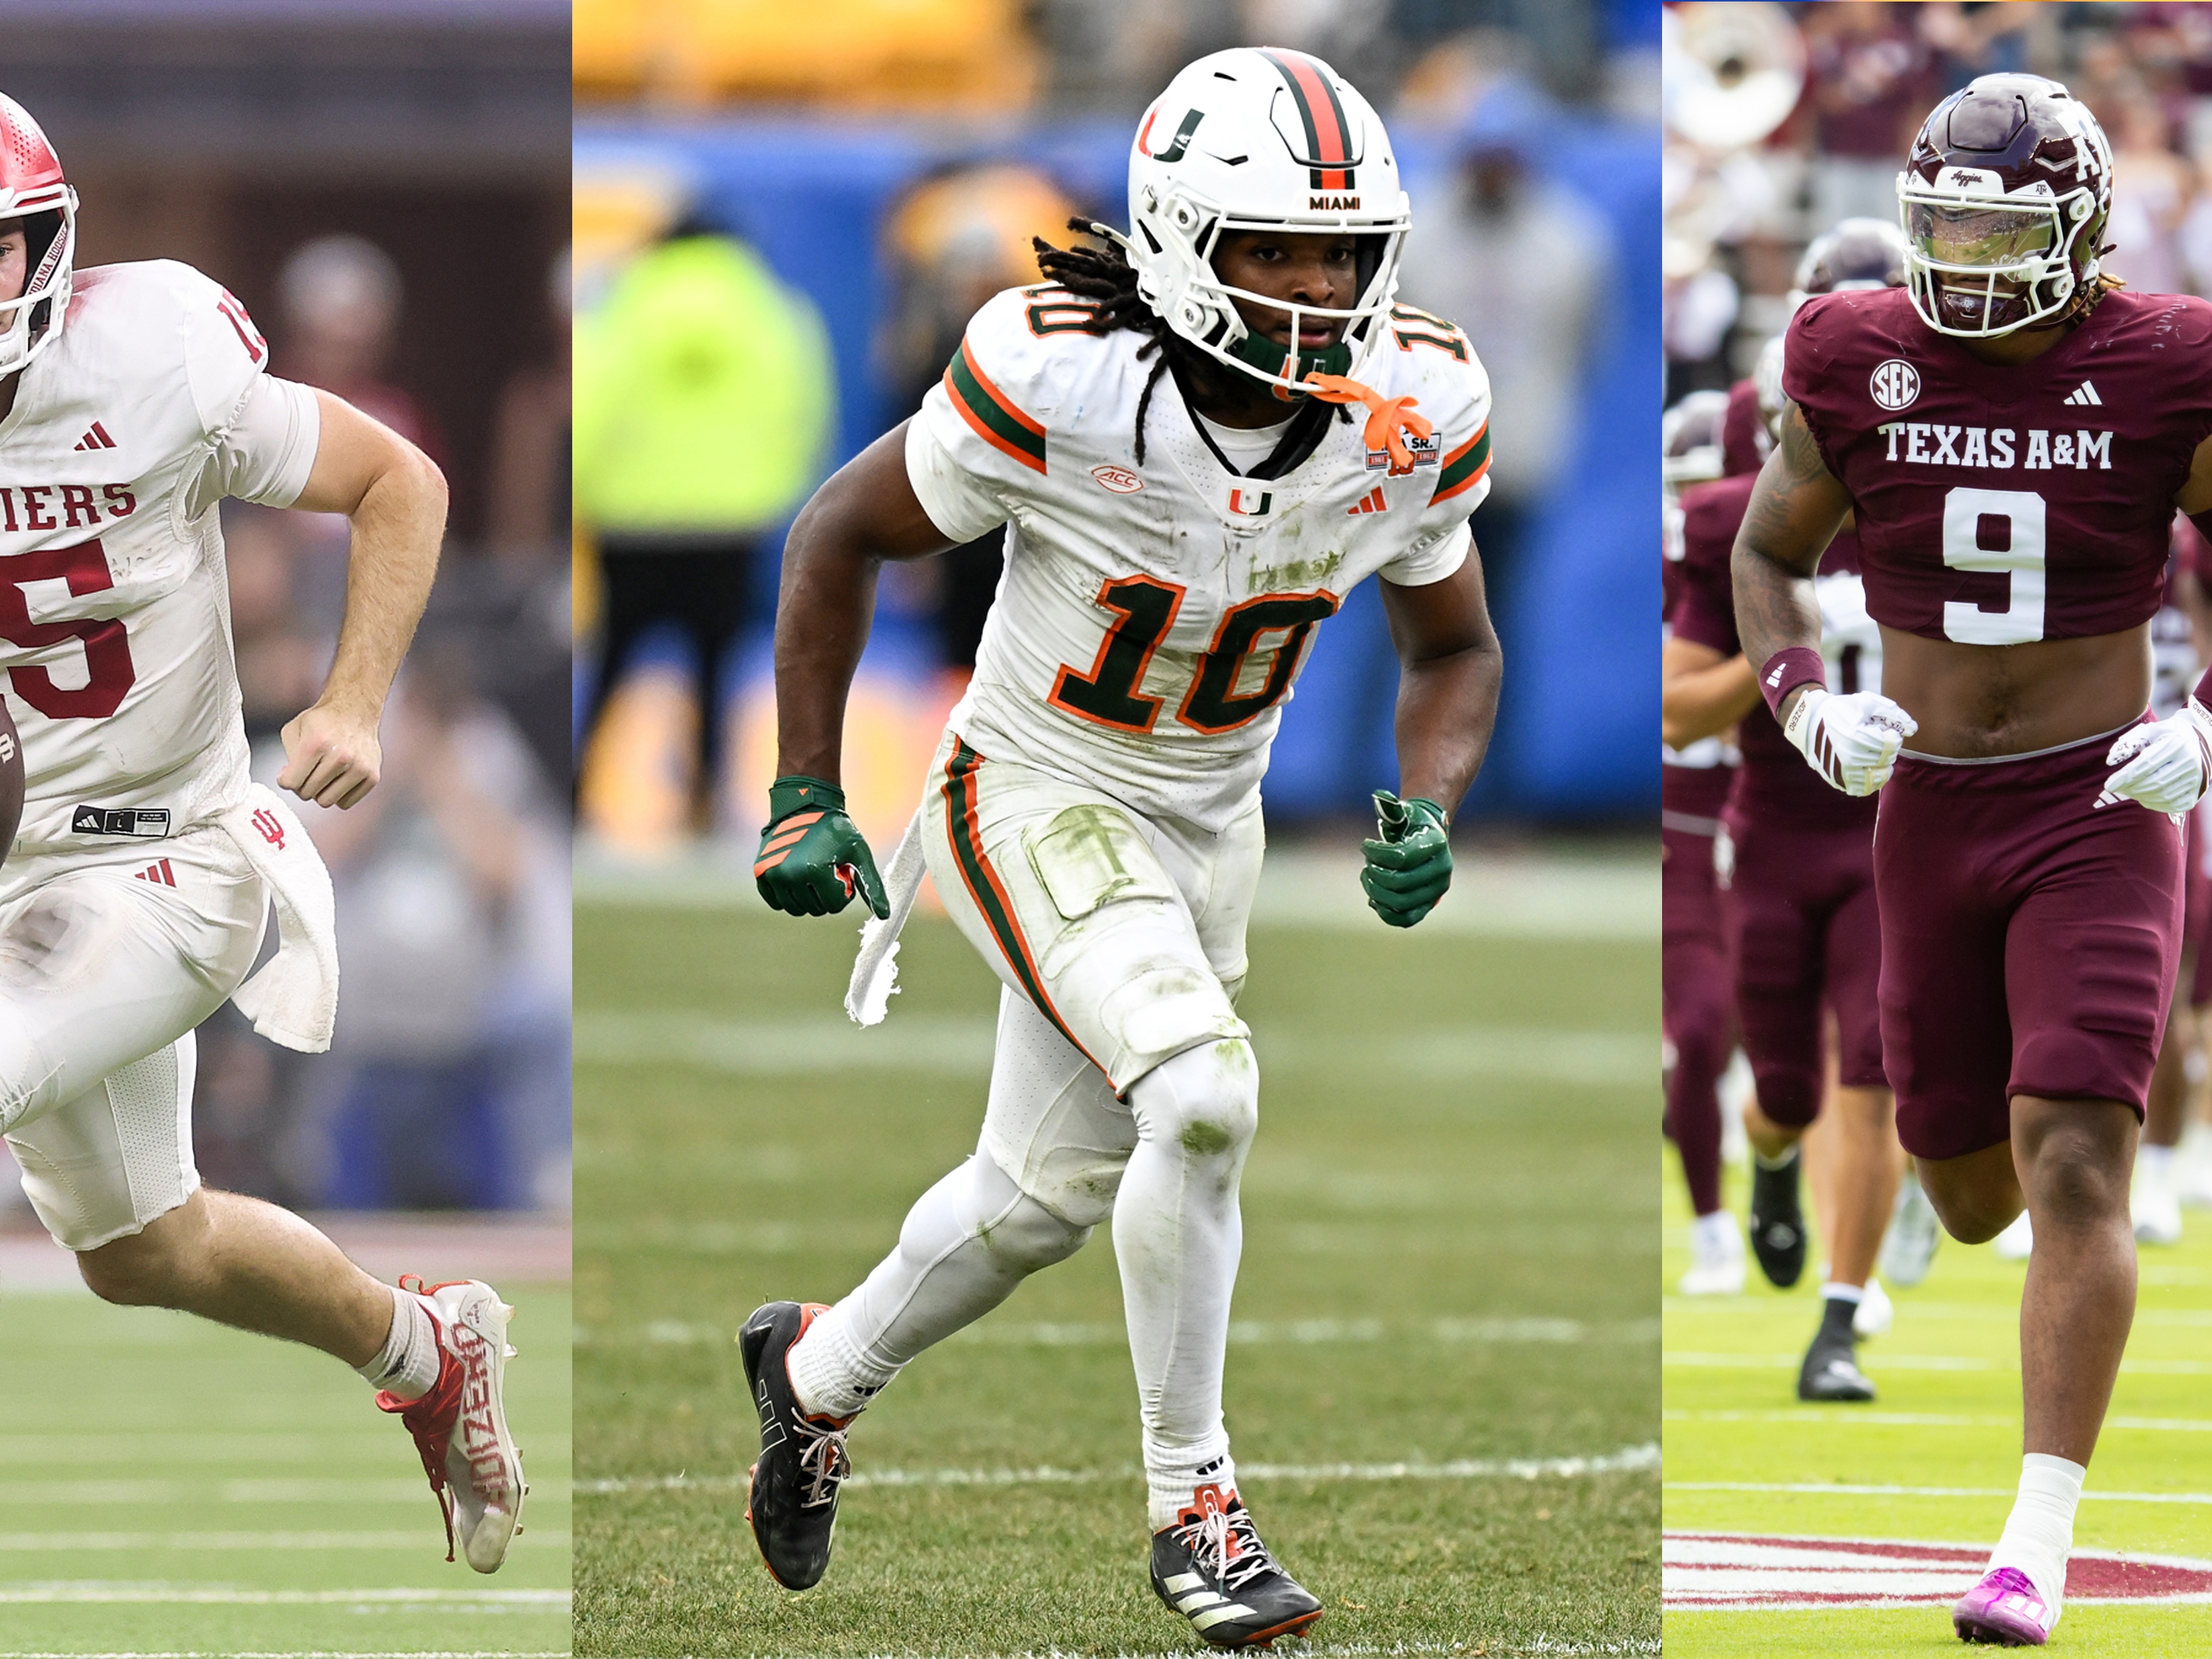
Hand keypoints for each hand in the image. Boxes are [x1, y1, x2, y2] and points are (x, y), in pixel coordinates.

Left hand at [278, 701, 381, 809]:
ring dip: (321, 791)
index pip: (291, 783)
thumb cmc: (323, 721)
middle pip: (308, 793)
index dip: (286, 780)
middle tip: (308, 772)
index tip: (289, 774)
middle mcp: (340, 757)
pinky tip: (339, 779)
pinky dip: (339, 794)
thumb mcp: (294, 729)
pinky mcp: (372, 776)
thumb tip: (289, 781)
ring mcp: (359, 767)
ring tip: (323, 776)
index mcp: (315, 744)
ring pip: (327, 801)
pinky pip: (346, 803)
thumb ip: (288, 757)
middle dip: (303, 785)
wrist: (356, 710)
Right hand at [754, 775, 889, 918]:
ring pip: (795, 909)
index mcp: (815, 870)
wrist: (805, 807)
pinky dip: (786, 896)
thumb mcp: (858, 854)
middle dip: (825, 894)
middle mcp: (790, 874)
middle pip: (815, 909)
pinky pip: (775, 902)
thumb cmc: (836, 830)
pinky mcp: (761, 873)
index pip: (834, 905)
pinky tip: (796, 879)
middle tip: (826, 870)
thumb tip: (885, 915)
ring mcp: (772, 874)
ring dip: (807, 897)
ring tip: (812, 873)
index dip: (842, 892)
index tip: (841, 872)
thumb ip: (871, 885)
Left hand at [1360, 790, 1451, 927]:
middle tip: (1366, 865)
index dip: (1375, 854)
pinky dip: (1385, 912)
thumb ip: (1391, 808)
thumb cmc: (1410, 823)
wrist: (1426, 838)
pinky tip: (1374, 898)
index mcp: (1436, 843)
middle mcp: (1442, 869)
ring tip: (1368, 878)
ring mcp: (1437, 890)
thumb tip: (1379, 796)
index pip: (1401, 857)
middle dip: (1374, 875)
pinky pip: (1406, 919)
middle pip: (1398, 883)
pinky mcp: (1428, 905)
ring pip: (1400, 903)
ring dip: (1375, 893)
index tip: (1365, 845)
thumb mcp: (1402, 812)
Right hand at [1781, 687, 1915, 795]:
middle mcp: (1849, 757)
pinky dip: (1872, 780)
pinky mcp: (1838, 781)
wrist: (1809, 723)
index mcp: (1856, 736)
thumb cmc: (1840, 710)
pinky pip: (1864, 789)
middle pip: (1887, 759)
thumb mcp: (1865, 703)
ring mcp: (1843, 771)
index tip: (1884, 730)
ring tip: (1875, 754)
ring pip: (1879, 776)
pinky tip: (1870, 769)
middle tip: (1876, 740)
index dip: (1892, 736)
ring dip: (1883, 765)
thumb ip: (1892, 713)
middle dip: (1887, 749)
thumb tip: (1913, 729)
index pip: (1892, 744)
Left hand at [2098, 706, 2211, 812]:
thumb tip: (2110, 761)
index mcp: (2176, 743)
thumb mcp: (2148, 731)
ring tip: (2127, 790)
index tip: (2108, 785)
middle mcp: (2189, 761)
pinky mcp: (2197, 792)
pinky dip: (2154, 804)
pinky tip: (2143, 797)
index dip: (2125, 777)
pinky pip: (2173, 805)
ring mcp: (2195, 778)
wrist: (2197, 741)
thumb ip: (2128, 743)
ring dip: (2139, 796)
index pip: (2147, 764)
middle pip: (2154, 782)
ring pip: (2162, 795)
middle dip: (2130, 788)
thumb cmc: (2165, 735)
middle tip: (2116, 787)